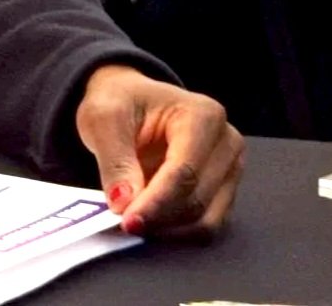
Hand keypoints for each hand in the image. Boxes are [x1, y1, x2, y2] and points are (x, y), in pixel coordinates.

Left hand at [75, 64, 244, 239]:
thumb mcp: (103, 116)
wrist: (128, 101)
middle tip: (123, 223)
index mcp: (203, 115)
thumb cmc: (120, 101)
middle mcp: (226, 143)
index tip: (128, 221)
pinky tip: (149, 223)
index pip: (184, 171)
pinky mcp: (222, 192)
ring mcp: (228, 170)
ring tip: (134, 222)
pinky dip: (176, 230)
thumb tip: (124, 202)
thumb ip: (115, 159)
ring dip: (168, 229)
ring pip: (206, 220)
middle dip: (159, 217)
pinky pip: (205, 224)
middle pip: (198, 198)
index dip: (156, 202)